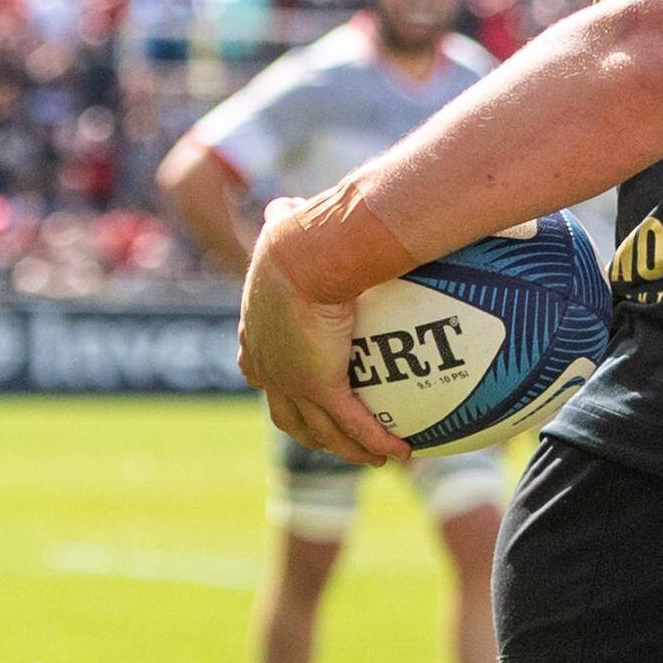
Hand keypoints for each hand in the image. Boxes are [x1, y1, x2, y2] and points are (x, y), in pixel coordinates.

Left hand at [238, 205, 407, 462]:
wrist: (307, 253)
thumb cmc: (298, 234)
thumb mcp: (285, 226)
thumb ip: (287, 219)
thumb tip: (291, 203)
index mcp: (260, 332)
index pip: (260, 369)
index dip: (275, 384)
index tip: (291, 390)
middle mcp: (269, 364)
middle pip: (285, 414)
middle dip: (309, 430)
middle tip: (334, 438)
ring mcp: (290, 381)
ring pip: (316, 431)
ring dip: (344, 450)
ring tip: (372, 459)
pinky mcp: (319, 387)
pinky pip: (353, 425)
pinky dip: (375, 442)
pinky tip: (402, 453)